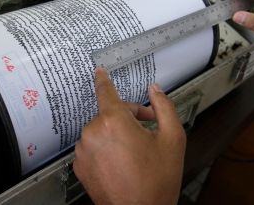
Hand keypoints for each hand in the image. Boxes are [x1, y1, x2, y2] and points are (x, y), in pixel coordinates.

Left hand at [73, 68, 185, 204]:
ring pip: (101, 131)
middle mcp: (93, 133)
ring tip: (136, 152)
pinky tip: (122, 162)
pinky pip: (93, 147)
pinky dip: (105, 149)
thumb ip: (164, 108)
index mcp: (114, 121)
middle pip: (110, 114)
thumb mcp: (172, 139)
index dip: (103, 79)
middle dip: (129, 118)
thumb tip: (155, 91)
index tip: (99, 71)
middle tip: (147, 130)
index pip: (105, 91)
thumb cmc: (156, 181)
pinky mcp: (80, 165)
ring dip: (117, 134)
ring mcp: (84, 150)